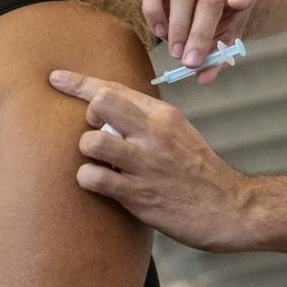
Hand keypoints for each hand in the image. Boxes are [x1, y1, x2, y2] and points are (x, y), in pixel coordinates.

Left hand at [49, 72, 256, 252]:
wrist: (230, 208)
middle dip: (89, 119)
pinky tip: (100, 184)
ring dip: (87, 152)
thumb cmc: (199, 173)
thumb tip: (110, 111)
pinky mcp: (139, 195)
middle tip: (99, 136)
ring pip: (92, 141)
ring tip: (101, 163)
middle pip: (101, 104)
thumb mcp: (180, 133)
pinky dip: (88, 179)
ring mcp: (146, 164)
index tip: (55, 78)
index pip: (115, 88)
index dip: (79, 82)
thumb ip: (147, 120)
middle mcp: (154, 134)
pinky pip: (94, 178)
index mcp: (163, 115)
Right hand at [142, 0, 262, 79]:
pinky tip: (159, 33)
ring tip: (177, 53)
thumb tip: (204, 77)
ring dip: (178, 26)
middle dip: (200, 32)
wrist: (206, 12)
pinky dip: (154, 12)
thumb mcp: (227, 41)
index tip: (239, 4)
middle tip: (191, 61)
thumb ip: (218, 59)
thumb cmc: (221, 24)